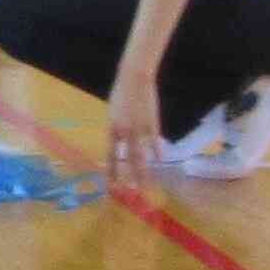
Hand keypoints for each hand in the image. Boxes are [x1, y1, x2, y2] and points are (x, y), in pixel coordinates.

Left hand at [106, 65, 165, 191]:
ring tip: (144, 184)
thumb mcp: (113, 113)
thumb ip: (117, 130)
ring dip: (142, 171)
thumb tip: (120, 143)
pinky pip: (154, 142)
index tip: (112, 184)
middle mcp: (125, 132)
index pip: (110, 155)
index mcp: (112, 129)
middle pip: (127, 159)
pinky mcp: (152, 124)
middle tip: (130, 191)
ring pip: (142, 156)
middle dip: (128, 177)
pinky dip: (157, 151)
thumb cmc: (121, 93)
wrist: (134, 78)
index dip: (111, 170)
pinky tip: (159, 160)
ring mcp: (139, 129)